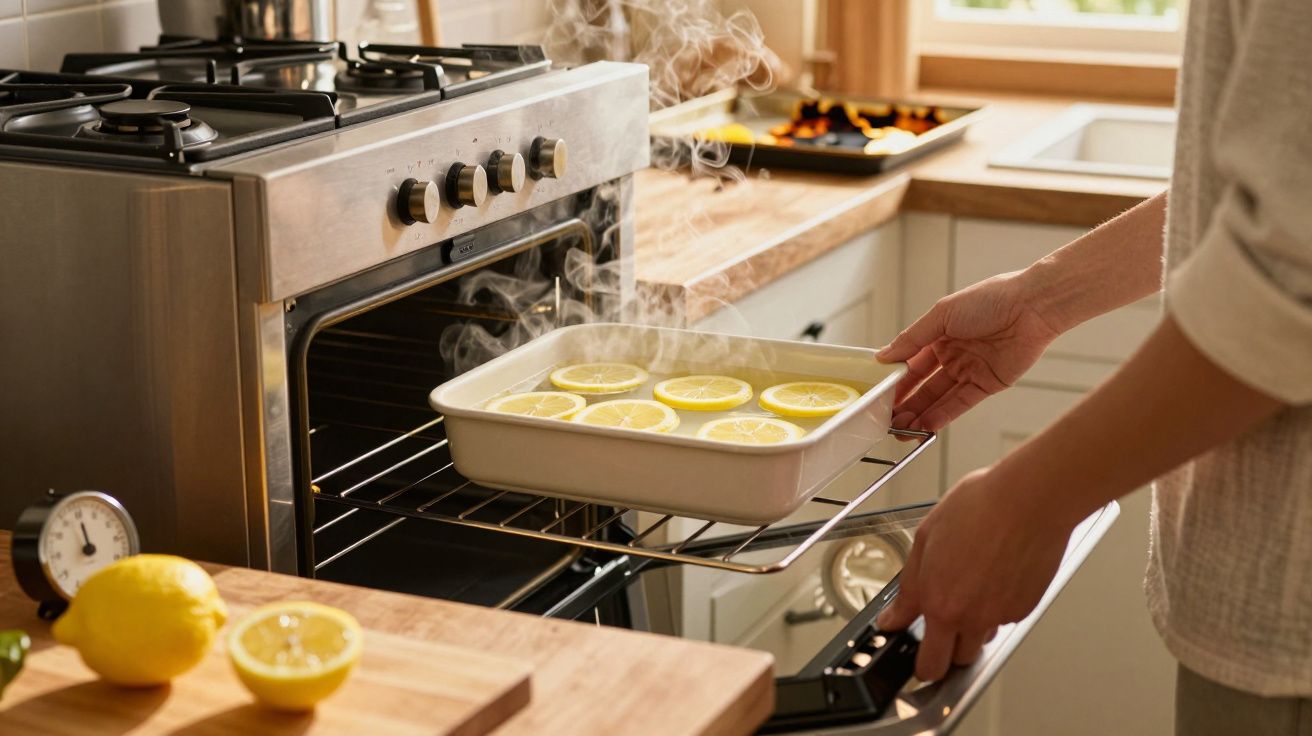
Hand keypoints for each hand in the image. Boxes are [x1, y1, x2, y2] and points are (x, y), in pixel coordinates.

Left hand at [875, 466, 1074, 681]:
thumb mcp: (925, 540)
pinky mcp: (1026, 606)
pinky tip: (993, 575)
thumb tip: (893, 618)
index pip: (930, 664)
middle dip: (947, 651)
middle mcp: (974, 617)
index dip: (922, 667)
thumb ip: (908, 588)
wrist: (1029, 499)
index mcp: (942, 604)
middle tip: (940, 625)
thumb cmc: (979, 508)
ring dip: (973, 626)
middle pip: (958, 661)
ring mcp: (1003, 614)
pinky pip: (1005, 618)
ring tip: (970, 585)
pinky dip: (996, 607)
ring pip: (982, 638)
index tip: (918, 658)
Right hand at [877, 270, 1061, 431]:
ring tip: (900, 429)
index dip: (895, 379)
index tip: (878, 394)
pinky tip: (924, 426)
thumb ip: (911, 339)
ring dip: (919, 414)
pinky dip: (942, 415)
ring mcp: (969, 371)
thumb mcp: (941, 315)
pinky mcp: (987, 385)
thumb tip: (882, 356)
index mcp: (939, 335)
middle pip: (923, 384)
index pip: (911, 362)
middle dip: (905, 403)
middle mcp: (953, 354)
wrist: (1032, 306)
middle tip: (886, 419)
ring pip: (939, 398)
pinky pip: (960, 404)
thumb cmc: (990, 300)